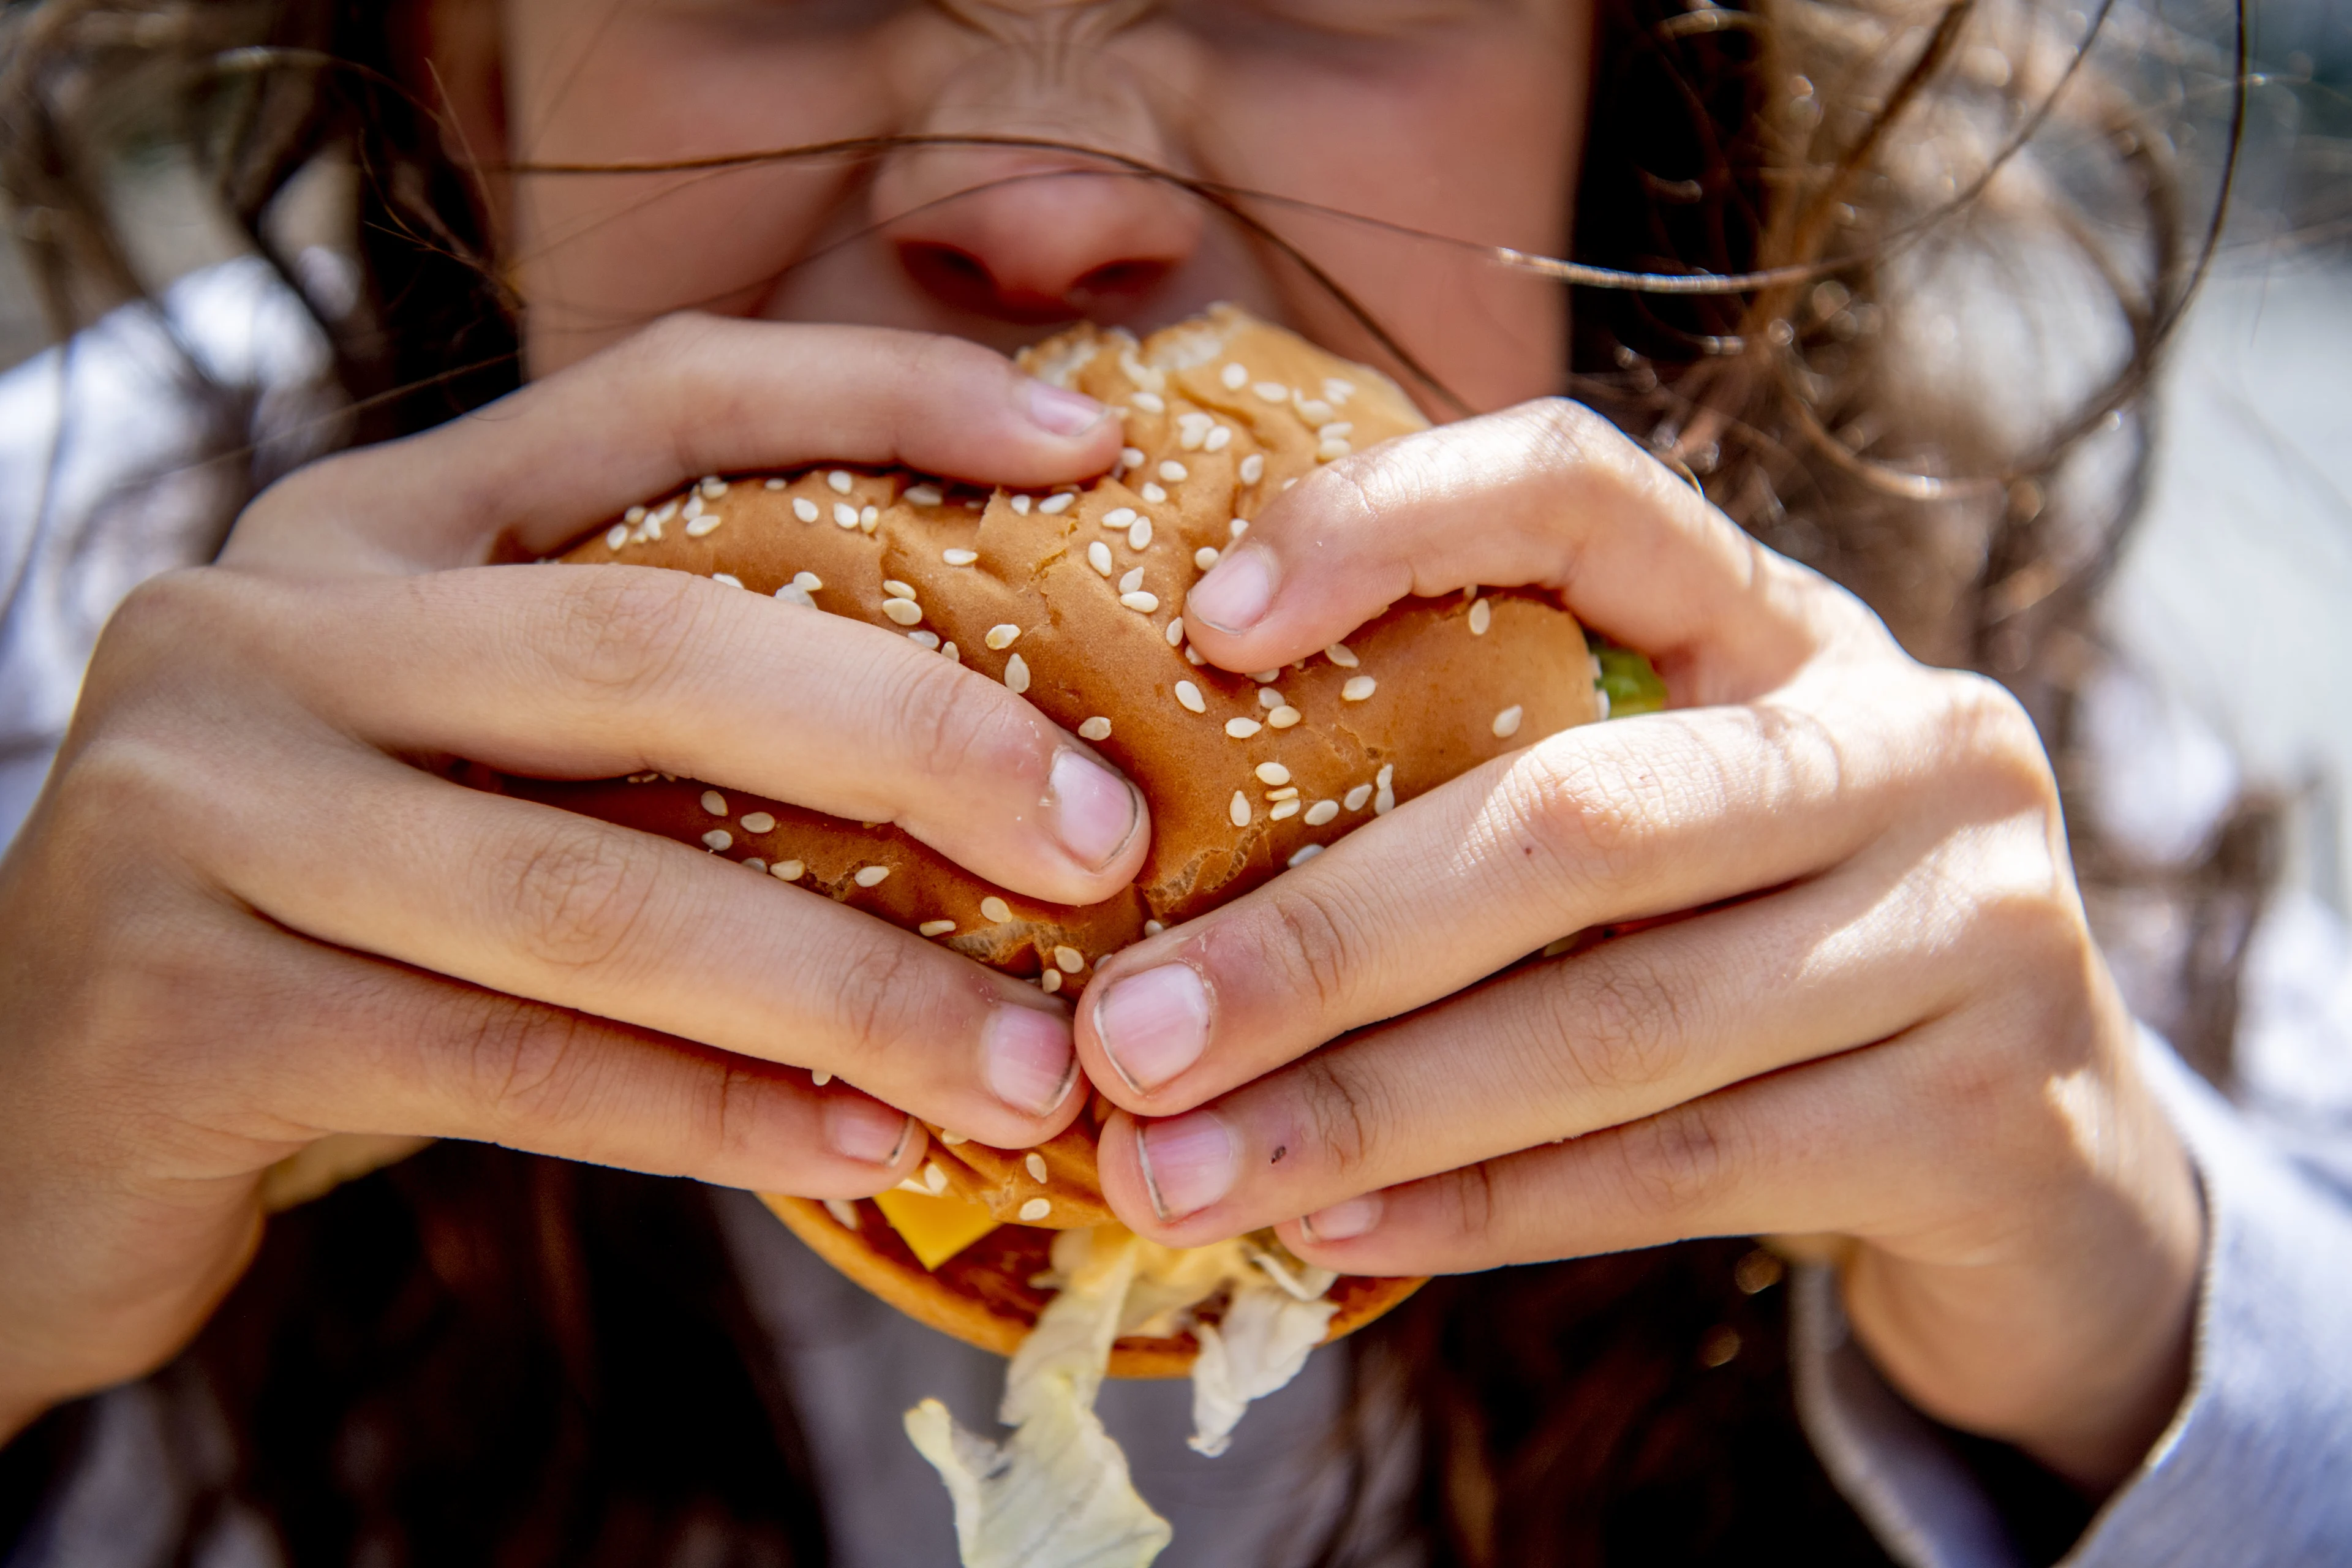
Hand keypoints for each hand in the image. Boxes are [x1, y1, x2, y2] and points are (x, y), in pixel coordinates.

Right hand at [0, 316, 1139, 1440]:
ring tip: (1030, 1066)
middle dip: (913, 745)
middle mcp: (272, 626)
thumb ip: (657, 731)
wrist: (27, 1105)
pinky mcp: (179, 1007)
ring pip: (595, 892)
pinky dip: (715, 1117)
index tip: (1089, 449)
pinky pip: (514, 1062)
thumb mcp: (472, 763)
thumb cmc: (329, 920)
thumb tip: (1006, 770)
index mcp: (373, 526)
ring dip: (848, 989)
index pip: (658, 394)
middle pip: (651, 647)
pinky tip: (867, 1151)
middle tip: (1105, 842)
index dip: (885, 399)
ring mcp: (204, 809)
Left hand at [1074, 399, 2202, 1493]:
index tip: (1206, 627)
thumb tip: (1149, 900)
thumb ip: (1477, 802)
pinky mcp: (1990, 1113)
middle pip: (1571, 819)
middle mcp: (1904, 740)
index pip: (1581, 491)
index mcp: (1784, 620)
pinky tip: (1336, 1230)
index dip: (1389, 526)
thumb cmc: (1761, 944)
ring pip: (1615, 1021)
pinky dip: (1485, 1208)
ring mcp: (1972, 925)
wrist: (2044, 1148)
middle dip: (1315, 942)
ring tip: (1173, 1170)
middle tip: (1117, 1037)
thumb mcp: (1656, 820)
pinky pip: (1679, 1168)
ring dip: (1363, 1108)